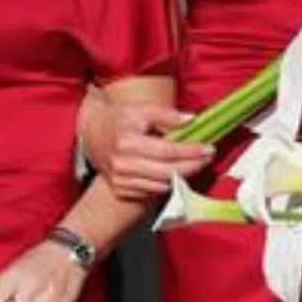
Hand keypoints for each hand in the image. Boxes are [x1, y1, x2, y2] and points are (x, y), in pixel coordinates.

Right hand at [79, 96, 211, 201]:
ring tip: (196, 164)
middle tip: (207, 158)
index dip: (191, 151)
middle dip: (192, 166)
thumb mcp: (141, 109)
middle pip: (167, 172)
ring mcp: (120, 180)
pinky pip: (151, 192)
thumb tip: (192, 120)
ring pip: (161, 185)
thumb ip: (167, 115)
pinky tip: (177, 173)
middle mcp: (122, 164)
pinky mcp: (120, 189)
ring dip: (183, 177)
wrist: (92, 134)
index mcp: (127, 142)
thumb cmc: (119, 119)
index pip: (167, 151)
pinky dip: (167, 184)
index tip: (209, 148)